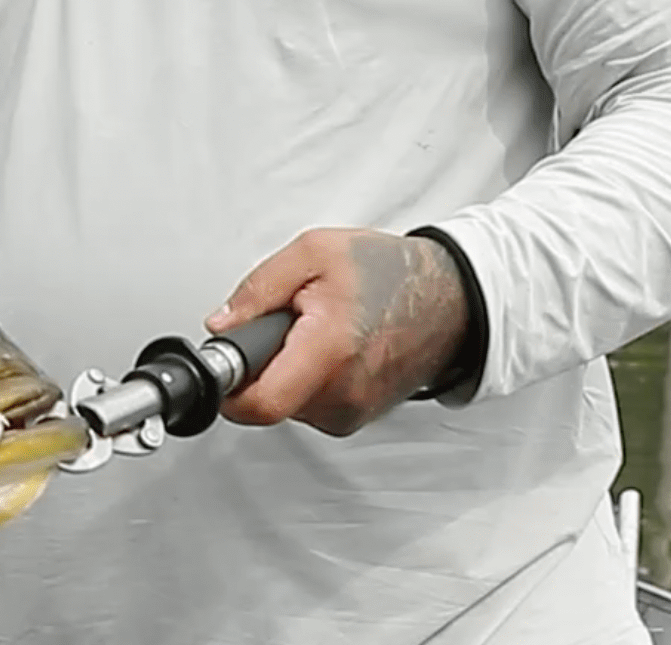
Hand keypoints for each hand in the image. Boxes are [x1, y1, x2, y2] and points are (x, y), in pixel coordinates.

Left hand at [210, 229, 467, 436]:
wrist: (450, 299)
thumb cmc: (390, 273)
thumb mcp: (313, 253)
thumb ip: (258, 290)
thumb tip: (222, 326)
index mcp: (330, 351)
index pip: (260, 403)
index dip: (228, 391)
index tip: (220, 366)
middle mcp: (343, 394)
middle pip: (268, 400)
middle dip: (261, 364)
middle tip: (281, 325)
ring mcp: (353, 412)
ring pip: (288, 403)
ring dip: (285, 370)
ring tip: (312, 331)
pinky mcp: (357, 418)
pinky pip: (311, 405)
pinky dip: (307, 378)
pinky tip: (329, 348)